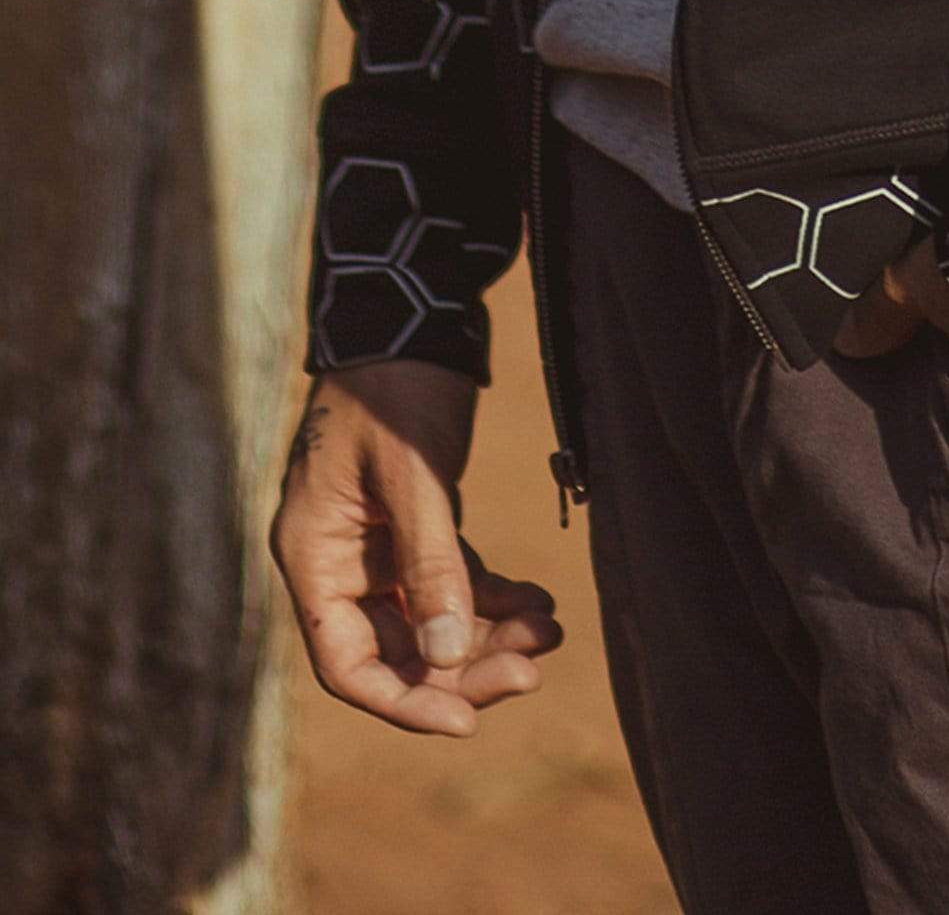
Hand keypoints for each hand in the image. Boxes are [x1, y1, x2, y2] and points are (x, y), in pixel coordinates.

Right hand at [270, 362, 562, 738]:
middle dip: (465, 666)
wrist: (411, 308)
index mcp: (313, 555)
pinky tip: (541, 601)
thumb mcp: (413, 473)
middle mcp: (339, 561)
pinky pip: (452, 582)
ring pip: (433, 621)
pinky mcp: (414, 524)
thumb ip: (431, 562)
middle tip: (534, 666)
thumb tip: (450, 656)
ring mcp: (376, 545)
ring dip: (489, 633)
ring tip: (553, 628)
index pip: (349, 663)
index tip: (466, 722)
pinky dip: (493, 596)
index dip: (405, 701)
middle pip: (398, 650)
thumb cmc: (396, 385)